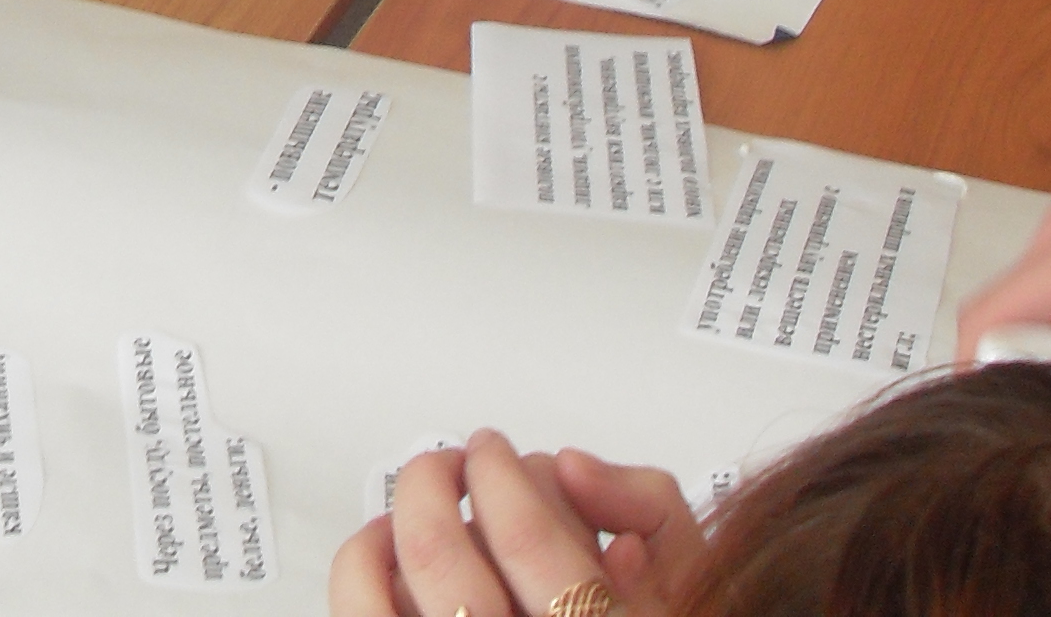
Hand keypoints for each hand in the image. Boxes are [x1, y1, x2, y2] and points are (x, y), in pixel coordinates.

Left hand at [330, 433, 704, 616]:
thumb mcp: (688, 574)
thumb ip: (649, 509)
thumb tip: (573, 468)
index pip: (525, 534)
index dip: (497, 470)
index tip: (492, 450)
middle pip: (439, 551)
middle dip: (433, 480)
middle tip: (448, 464)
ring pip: (384, 589)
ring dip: (391, 524)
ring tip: (411, 509)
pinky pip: (363, 616)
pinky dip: (362, 573)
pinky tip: (385, 557)